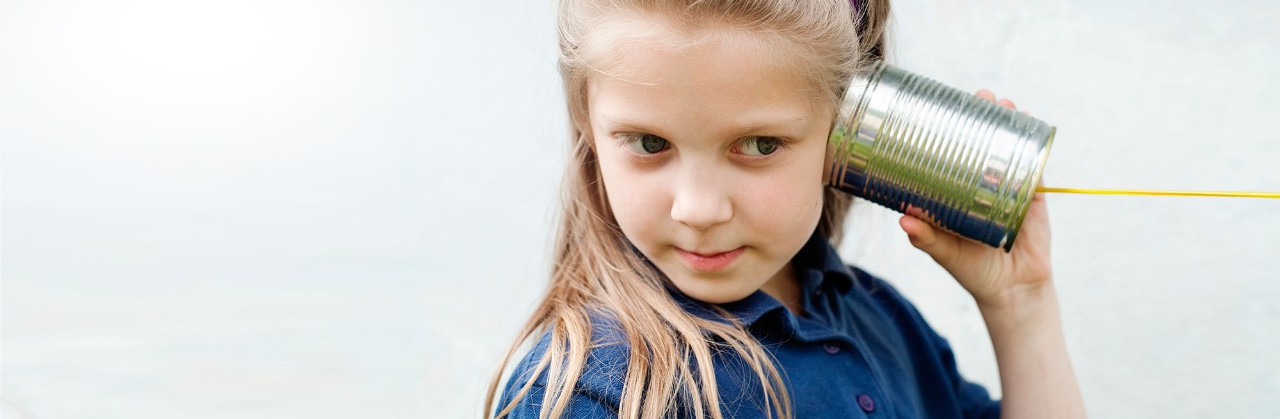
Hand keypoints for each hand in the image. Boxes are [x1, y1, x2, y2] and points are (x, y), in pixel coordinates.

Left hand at [898, 89, 1053, 309]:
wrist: (1012, 292)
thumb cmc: (972, 271)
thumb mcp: (944, 253)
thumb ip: (927, 238)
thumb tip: (904, 218)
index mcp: (957, 192)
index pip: (952, 153)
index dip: (951, 129)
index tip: (945, 106)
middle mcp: (981, 185)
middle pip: (983, 143)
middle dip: (984, 116)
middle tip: (982, 96)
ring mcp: (1009, 188)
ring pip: (1011, 149)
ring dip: (1012, 124)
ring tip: (1008, 105)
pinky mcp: (1032, 198)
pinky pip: (1035, 168)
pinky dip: (1034, 148)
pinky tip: (1033, 129)